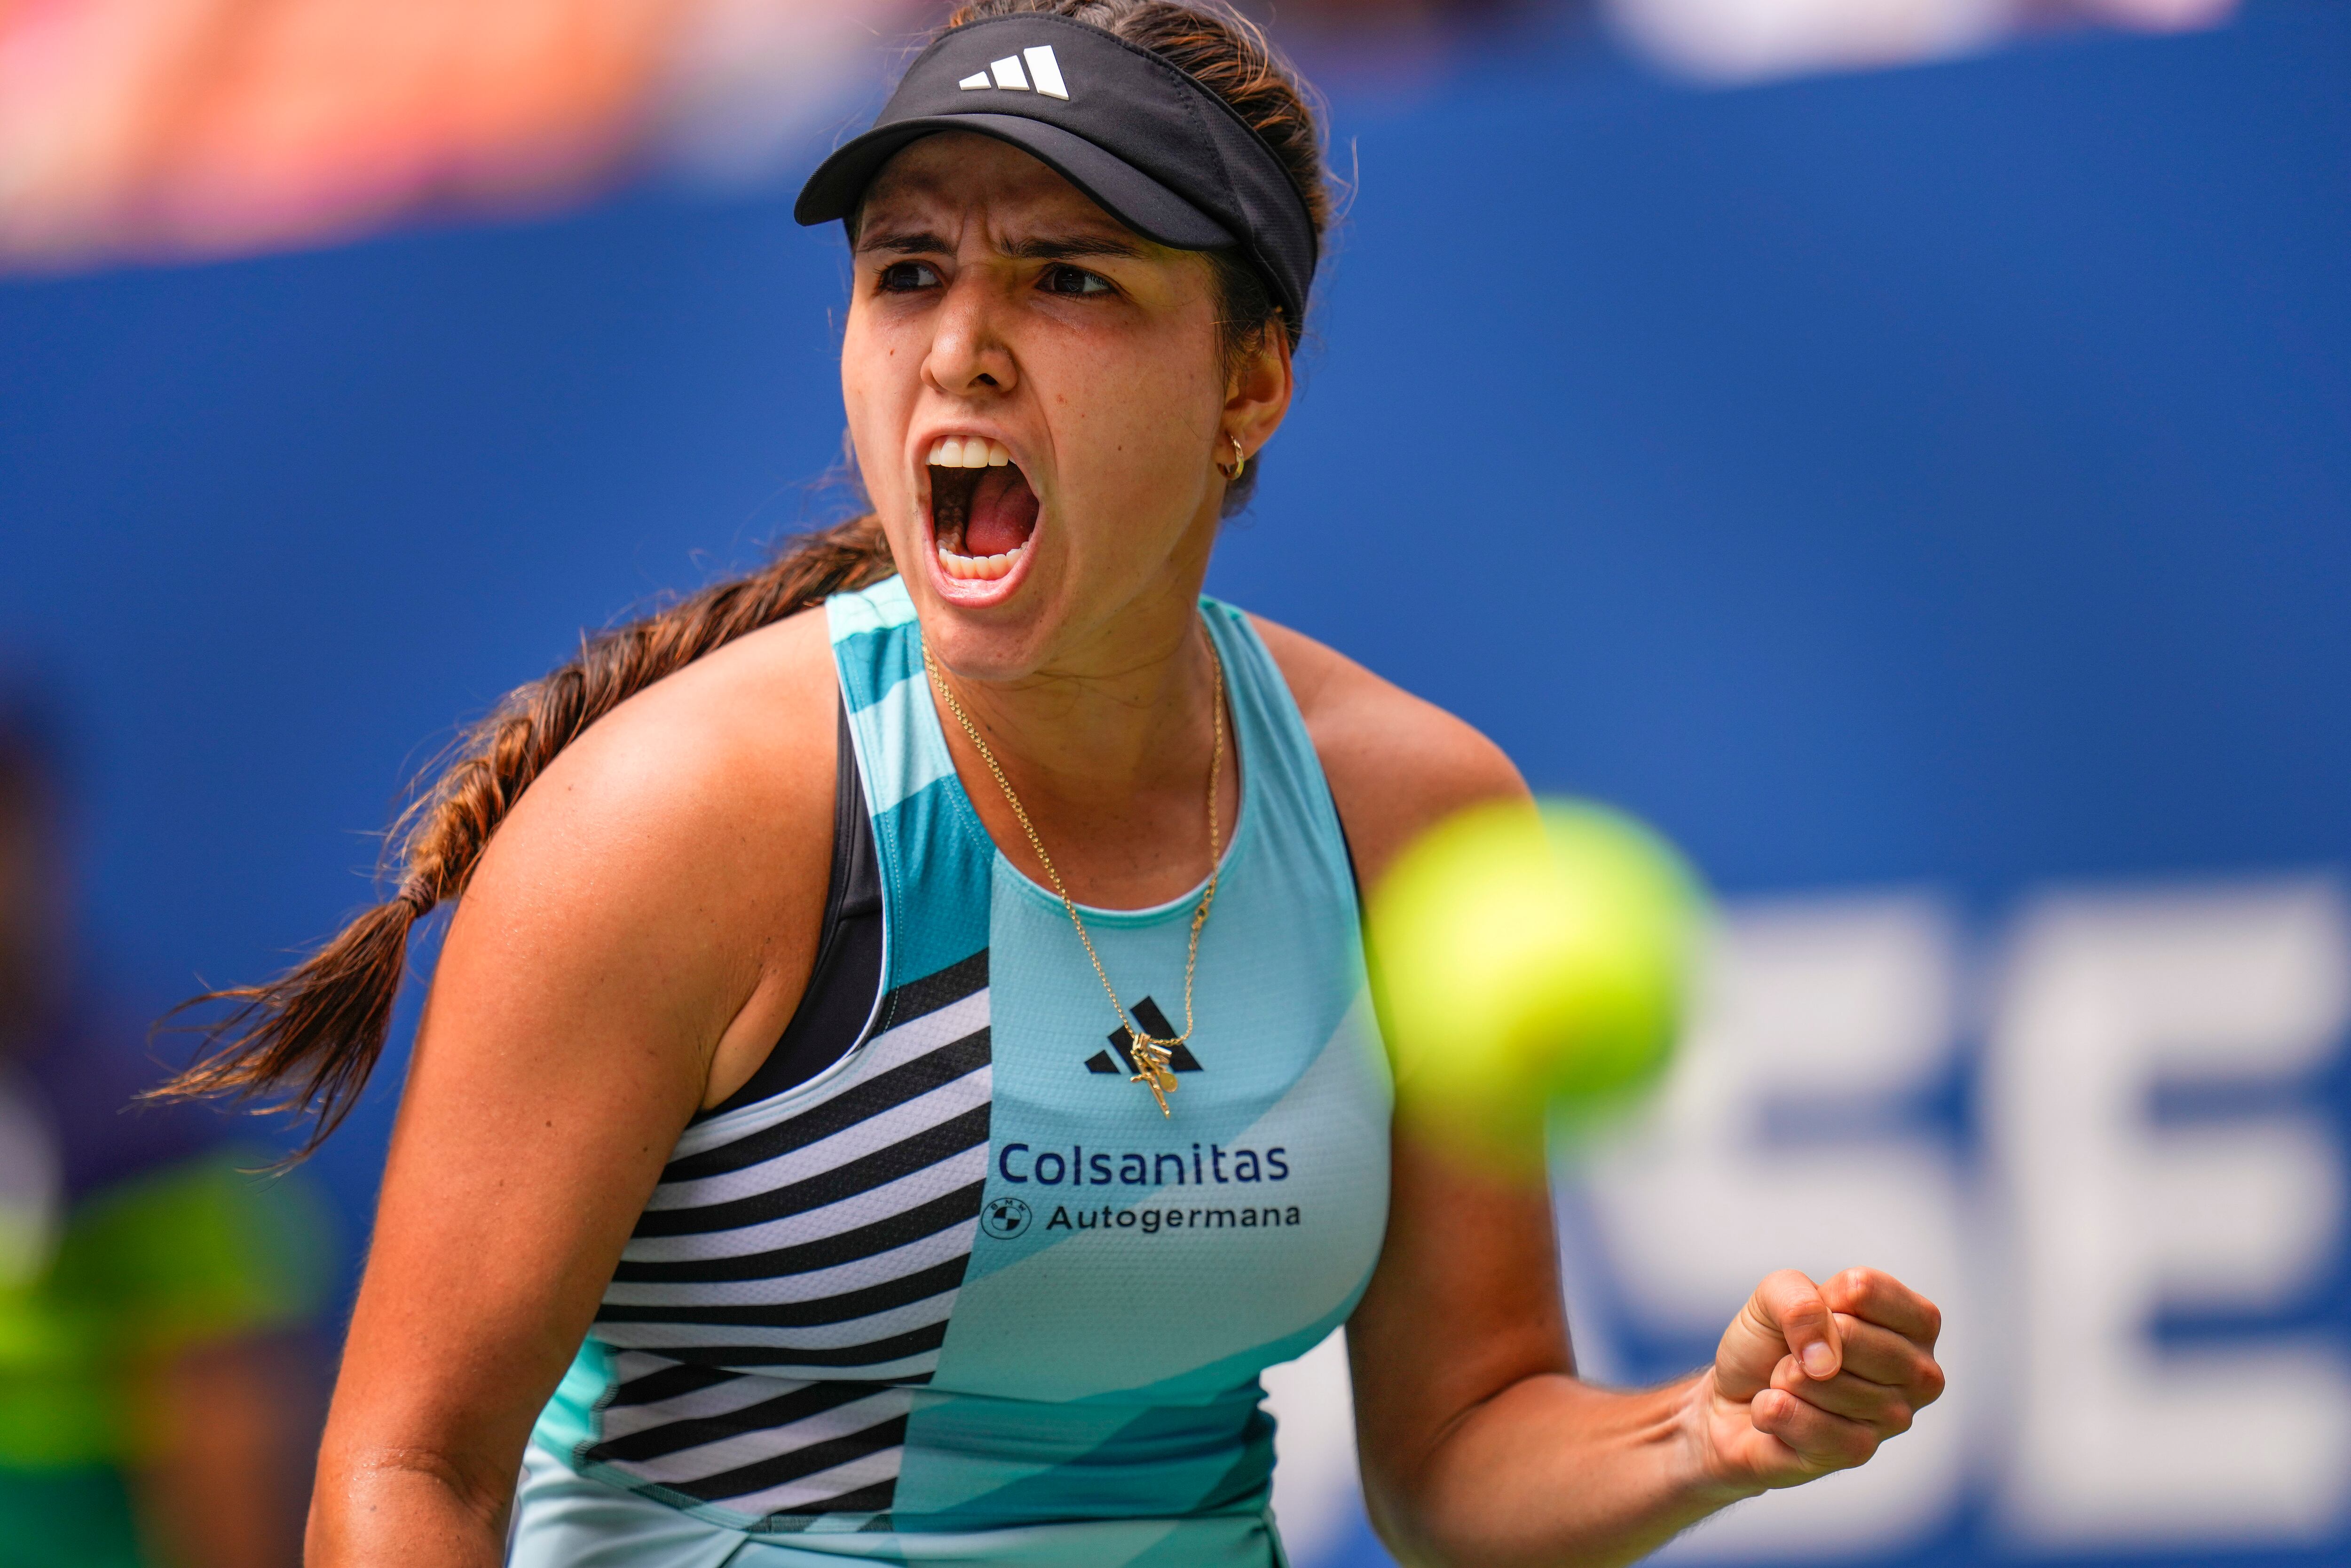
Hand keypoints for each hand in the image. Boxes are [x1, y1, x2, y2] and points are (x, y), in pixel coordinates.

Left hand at [1686, 1267, 1944, 1493]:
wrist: (1734, 1401)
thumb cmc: (1770, 1344)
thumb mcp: (1775, 1294)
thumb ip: (1801, 1301)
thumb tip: (1825, 1359)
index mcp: (1916, 1323)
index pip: (1865, 1288)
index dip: (1820, 1296)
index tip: (1817, 1314)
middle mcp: (1920, 1373)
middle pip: (1849, 1335)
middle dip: (1801, 1341)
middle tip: (1798, 1356)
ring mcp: (1896, 1418)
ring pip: (1822, 1380)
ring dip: (1784, 1378)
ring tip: (1791, 1386)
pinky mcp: (1859, 1453)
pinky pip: (1803, 1421)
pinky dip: (1771, 1410)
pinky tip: (1777, 1412)